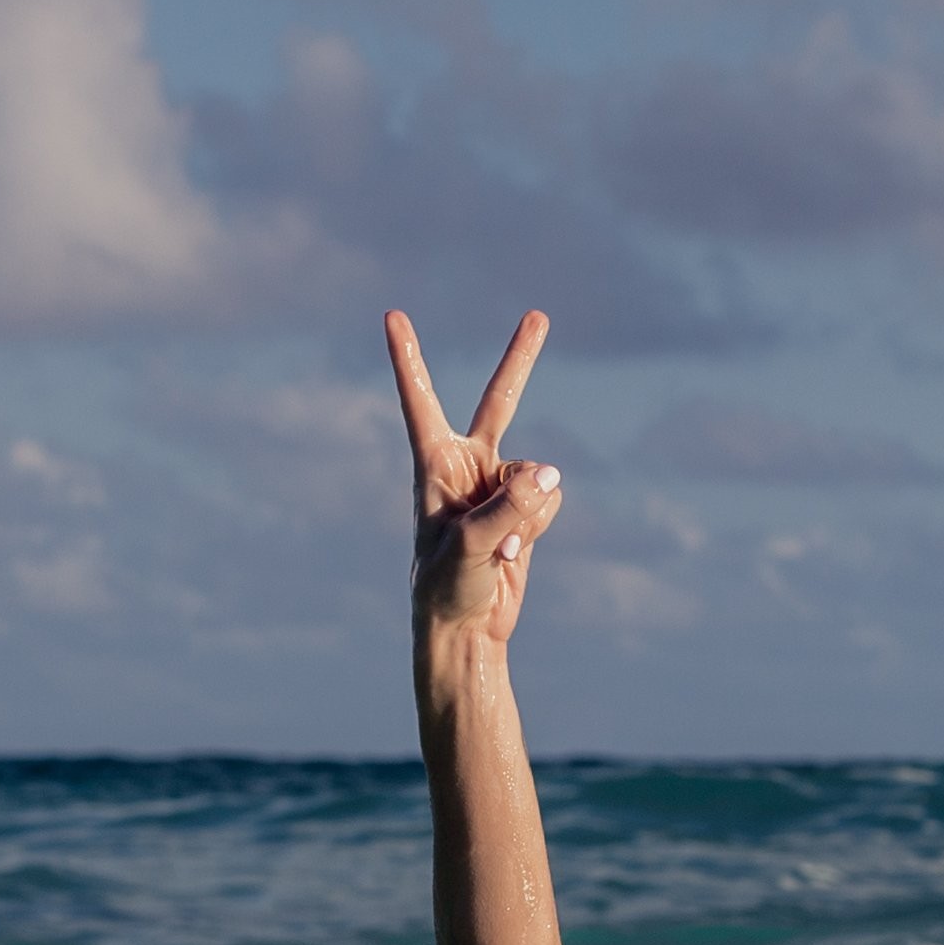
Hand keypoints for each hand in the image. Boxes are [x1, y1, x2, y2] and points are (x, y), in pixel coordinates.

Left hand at [388, 307, 560, 662]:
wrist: (465, 629)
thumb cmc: (446, 586)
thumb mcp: (469, 544)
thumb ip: (509, 505)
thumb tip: (551, 473)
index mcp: (433, 464)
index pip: (420, 400)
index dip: (408, 358)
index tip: (392, 315)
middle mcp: (466, 466)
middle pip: (500, 401)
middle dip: (521, 359)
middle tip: (539, 315)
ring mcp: (498, 486)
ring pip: (537, 474)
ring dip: (528, 513)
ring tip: (500, 549)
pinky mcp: (523, 510)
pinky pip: (550, 499)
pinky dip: (539, 526)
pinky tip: (515, 553)